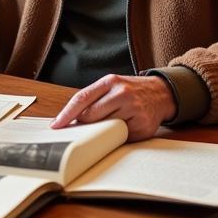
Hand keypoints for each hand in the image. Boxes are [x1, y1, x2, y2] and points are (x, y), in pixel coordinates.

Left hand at [52, 74, 175, 140]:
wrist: (161, 93)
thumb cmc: (131, 91)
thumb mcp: (112, 86)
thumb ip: (93, 99)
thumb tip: (70, 119)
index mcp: (110, 81)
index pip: (82, 98)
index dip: (66, 114)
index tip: (56, 125)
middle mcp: (122, 93)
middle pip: (91, 115)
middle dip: (83, 124)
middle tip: (80, 129)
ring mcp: (133, 109)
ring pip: (105, 127)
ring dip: (100, 131)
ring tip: (105, 126)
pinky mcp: (142, 125)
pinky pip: (120, 136)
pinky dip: (117, 136)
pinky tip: (121, 129)